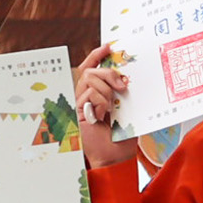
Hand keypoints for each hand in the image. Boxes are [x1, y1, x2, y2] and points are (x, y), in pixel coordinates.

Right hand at [74, 45, 134, 169]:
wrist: (116, 156)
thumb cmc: (121, 135)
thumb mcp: (126, 108)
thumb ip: (122, 92)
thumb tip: (126, 75)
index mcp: (96, 93)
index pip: (91, 68)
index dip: (97, 55)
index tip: (109, 46)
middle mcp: (85, 96)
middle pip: (90, 71)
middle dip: (108, 74)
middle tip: (123, 86)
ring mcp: (79, 104)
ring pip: (89, 80)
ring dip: (106, 92)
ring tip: (110, 108)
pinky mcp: (76, 112)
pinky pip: (88, 96)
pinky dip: (99, 103)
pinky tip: (101, 117)